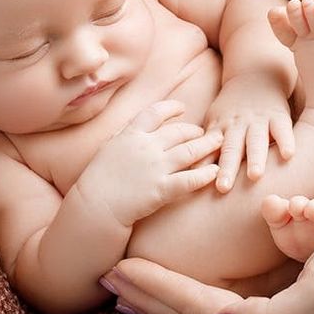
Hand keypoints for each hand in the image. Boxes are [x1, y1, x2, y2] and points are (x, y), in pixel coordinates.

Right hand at [75, 100, 223, 226]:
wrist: (94, 206)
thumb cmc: (97, 180)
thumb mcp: (108, 148)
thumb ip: (124, 136)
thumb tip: (135, 127)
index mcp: (131, 134)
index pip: (155, 113)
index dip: (171, 108)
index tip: (182, 108)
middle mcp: (146, 147)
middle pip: (179, 132)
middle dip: (195, 131)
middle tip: (205, 133)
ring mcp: (155, 167)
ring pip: (189, 152)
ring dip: (207, 146)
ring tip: (218, 144)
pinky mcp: (162, 189)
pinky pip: (189, 180)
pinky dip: (204, 174)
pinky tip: (214, 172)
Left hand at [204, 73, 294, 191]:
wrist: (255, 76)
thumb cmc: (231, 108)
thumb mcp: (215, 123)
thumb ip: (206, 148)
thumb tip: (190, 172)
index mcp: (221, 128)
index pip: (211, 150)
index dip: (204, 165)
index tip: (197, 182)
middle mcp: (238, 126)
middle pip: (231, 149)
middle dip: (227, 168)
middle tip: (223, 188)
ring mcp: (259, 121)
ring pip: (256, 141)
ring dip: (254, 158)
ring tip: (254, 175)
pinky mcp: (279, 117)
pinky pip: (282, 130)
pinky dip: (286, 141)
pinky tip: (288, 155)